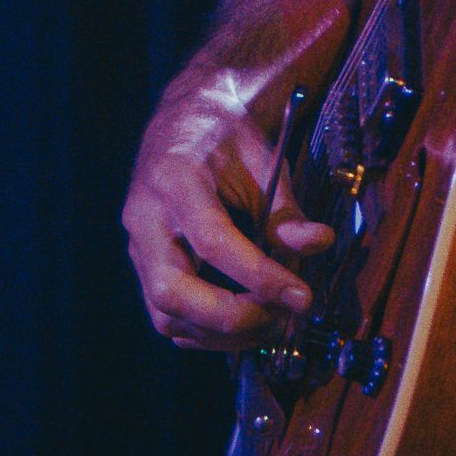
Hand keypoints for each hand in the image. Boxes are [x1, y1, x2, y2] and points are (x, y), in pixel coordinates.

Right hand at [122, 81, 334, 352]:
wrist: (187, 123)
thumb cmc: (227, 140)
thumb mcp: (263, 160)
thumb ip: (286, 210)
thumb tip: (319, 244)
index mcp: (175, 179)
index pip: (213, 242)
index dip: (258, 276)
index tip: (301, 296)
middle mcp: (144, 217)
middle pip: (171, 291)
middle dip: (229, 318)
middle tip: (280, 318)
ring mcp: (137, 246)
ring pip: (164, 314)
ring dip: (221, 333)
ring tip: (272, 322)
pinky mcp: (143, 267)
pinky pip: (166, 317)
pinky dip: (206, 332)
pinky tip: (245, 322)